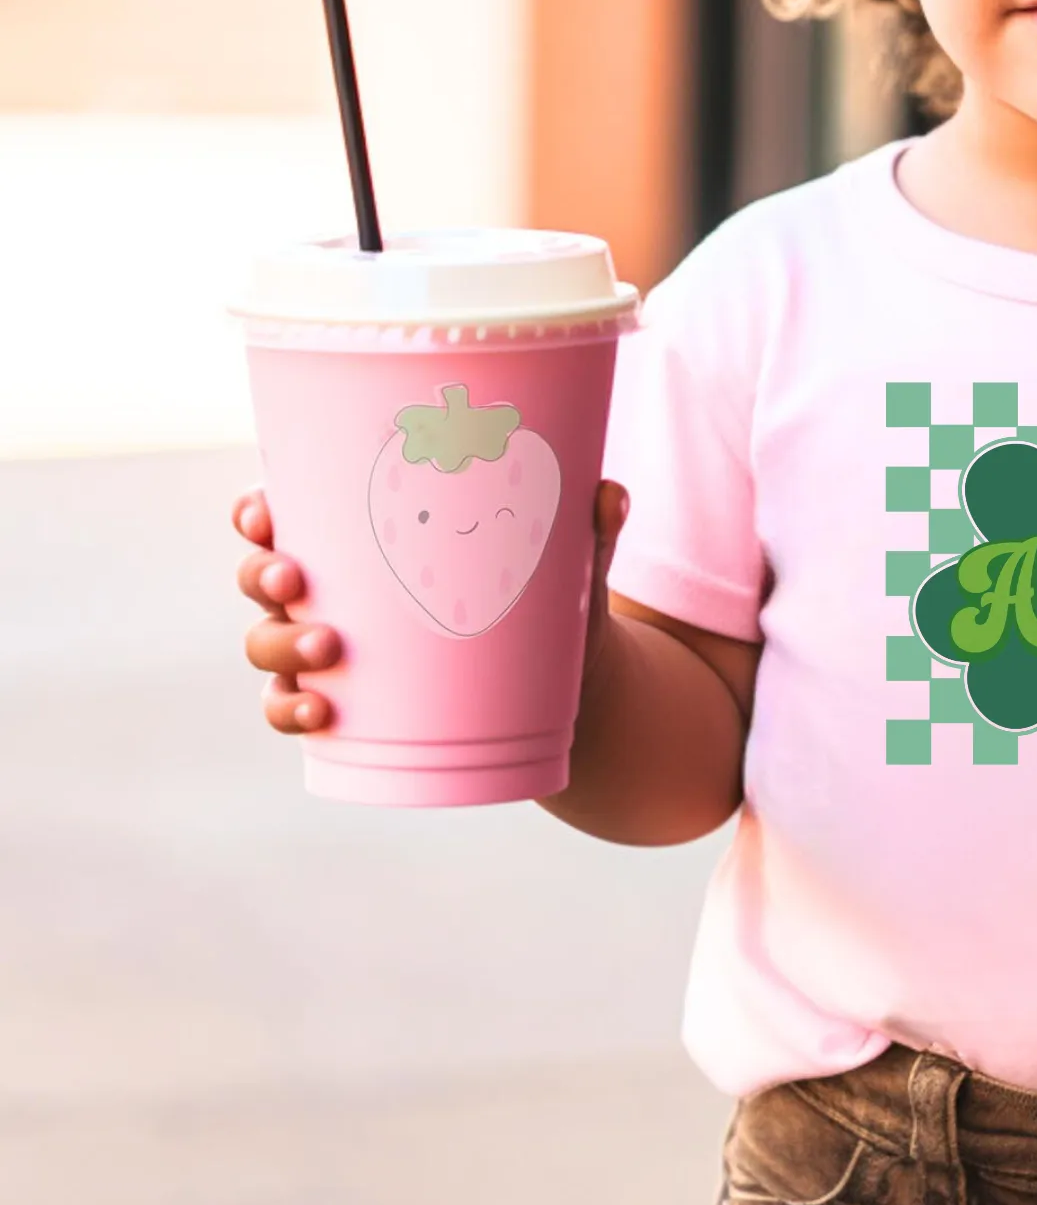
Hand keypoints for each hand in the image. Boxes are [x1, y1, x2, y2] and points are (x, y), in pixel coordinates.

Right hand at [238, 481, 632, 733]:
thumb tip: (610, 493)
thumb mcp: (567, 562)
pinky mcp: (349, 705)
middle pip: (264, 577)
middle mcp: (333, 591)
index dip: (257, 511)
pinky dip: (293, 712)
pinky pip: (293, 711)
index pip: (288, 514)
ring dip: (281, 646)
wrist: (563, 686)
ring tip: (330, 649)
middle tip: (298, 581)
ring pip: (268, 645)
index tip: (263, 509)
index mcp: (365, 539)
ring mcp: (330, 651)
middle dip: (264, 575)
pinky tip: (320, 712)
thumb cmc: (546, 596)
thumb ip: (588, 527)